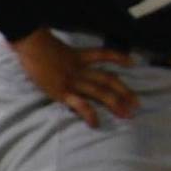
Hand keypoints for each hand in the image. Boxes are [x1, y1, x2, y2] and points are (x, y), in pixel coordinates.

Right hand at [9, 28, 137, 127]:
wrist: (33, 47)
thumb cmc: (41, 47)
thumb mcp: (59, 47)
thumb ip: (67, 55)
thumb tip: (67, 59)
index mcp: (81, 57)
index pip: (105, 55)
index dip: (120, 58)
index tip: (133, 63)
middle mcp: (82, 69)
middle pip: (109, 79)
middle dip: (125, 92)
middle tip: (137, 104)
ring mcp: (74, 81)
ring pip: (100, 92)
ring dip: (115, 104)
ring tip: (127, 114)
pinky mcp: (63, 92)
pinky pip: (80, 104)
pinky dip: (89, 114)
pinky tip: (96, 124)